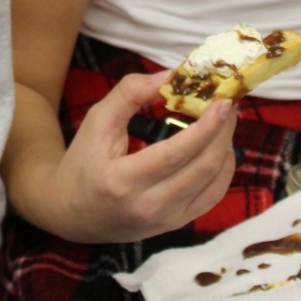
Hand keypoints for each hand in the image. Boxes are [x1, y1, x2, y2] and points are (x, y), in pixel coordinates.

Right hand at [45, 72, 236, 243]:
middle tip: (228, 103)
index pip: (176, 153)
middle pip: (202, 167)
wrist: (71, 214)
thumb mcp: (97, 121)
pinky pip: (212, 196)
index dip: (206, 126)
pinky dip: (223, 169)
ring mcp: (166, 220)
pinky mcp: (176, 224)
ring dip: (226, 147)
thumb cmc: (82, 163)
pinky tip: (219, 148)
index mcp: (122, 181)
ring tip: (224, 121)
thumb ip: (130, 93)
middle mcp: (148, 206)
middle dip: (223, 131)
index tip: (223, 101)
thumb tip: (171, 75)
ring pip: (214, 182)